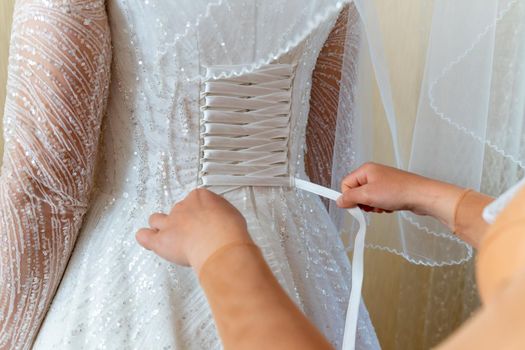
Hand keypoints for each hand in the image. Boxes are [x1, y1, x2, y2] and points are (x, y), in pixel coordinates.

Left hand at [136, 188, 251, 272]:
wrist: (219, 242)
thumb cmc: (228, 229)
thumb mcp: (232, 213)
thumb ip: (221, 214)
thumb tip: (223, 220)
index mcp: (199, 197)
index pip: (194, 200)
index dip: (198, 211)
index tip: (203, 218)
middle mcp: (183, 208)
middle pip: (176, 210)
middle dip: (181, 220)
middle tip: (190, 231)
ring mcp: (170, 223)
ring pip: (156, 219)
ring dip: (159, 226)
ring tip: (164, 233)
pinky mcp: (161, 240)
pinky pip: (145, 237)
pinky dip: (145, 238)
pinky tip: (147, 240)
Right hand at [336, 162, 464, 229]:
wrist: (422, 196)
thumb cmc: (398, 191)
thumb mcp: (368, 195)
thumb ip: (350, 198)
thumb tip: (339, 201)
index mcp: (365, 170)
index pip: (346, 184)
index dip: (349, 197)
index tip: (355, 206)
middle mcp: (373, 173)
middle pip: (357, 192)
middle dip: (363, 203)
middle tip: (372, 206)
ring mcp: (383, 181)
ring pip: (368, 198)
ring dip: (373, 206)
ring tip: (383, 206)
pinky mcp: (391, 190)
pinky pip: (379, 200)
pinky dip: (382, 206)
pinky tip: (390, 207)